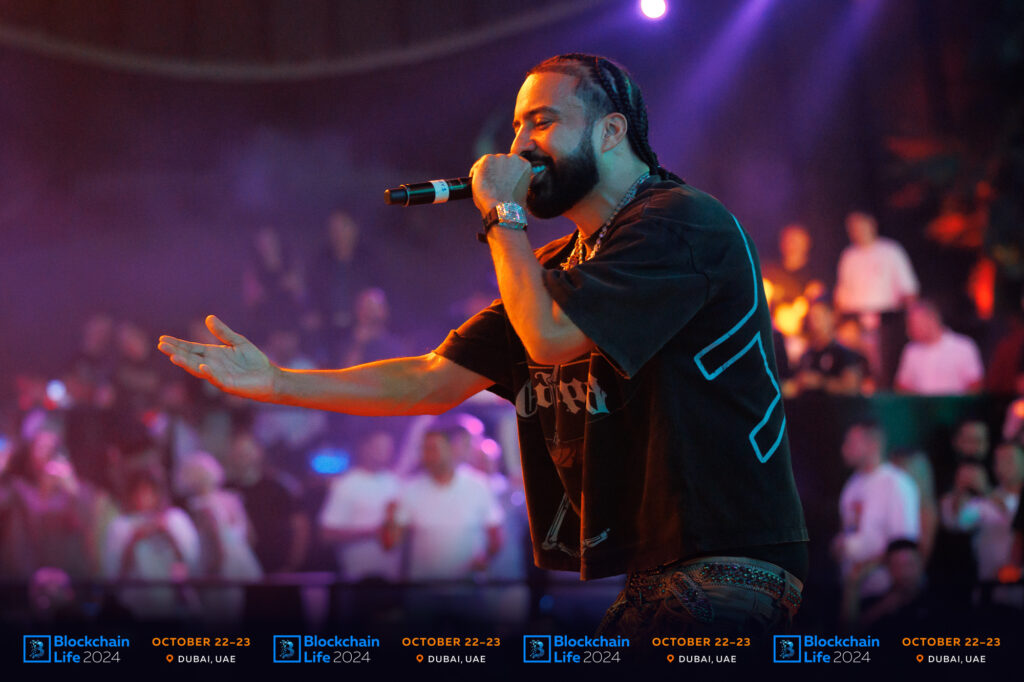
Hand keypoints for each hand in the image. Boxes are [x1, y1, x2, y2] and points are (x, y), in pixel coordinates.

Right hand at [158, 315, 277, 401]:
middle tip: (161, 346)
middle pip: (190, 357)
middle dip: (176, 352)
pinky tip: (202, 366)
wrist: (269, 376)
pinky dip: (209, 372)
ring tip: (173, 357)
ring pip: (198, 369)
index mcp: (213, 354)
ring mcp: (218, 375)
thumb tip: (208, 318)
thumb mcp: (237, 342)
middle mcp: (211, 365)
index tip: (162, 339)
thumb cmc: (253, 361)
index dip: (177, 344)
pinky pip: (216, 378)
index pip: (191, 348)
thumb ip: (223, 332)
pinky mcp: (228, 384)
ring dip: (186, 363)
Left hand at [469, 154, 531, 214]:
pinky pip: (479, 164)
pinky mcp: (488, 159)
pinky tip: (479, 183)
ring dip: (487, 172)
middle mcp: (514, 158)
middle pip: (502, 162)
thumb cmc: (513, 205)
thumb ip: (517, 181)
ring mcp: (500, 157)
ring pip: (490, 163)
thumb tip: (510, 181)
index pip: (513, 165)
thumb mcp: (522, 191)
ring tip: (486, 186)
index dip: (507, 175)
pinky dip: (476, 172)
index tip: (502, 182)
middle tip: (492, 185)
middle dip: (497, 172)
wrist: (503, 208)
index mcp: (525, 165)